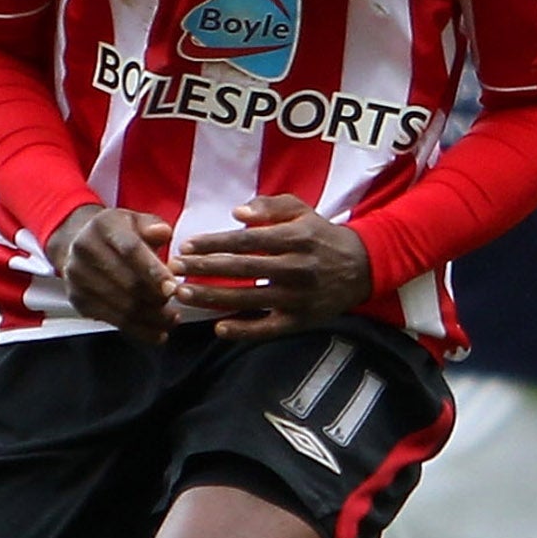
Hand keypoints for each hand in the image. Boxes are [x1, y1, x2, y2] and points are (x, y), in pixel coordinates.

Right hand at [50, 203, 177, 342]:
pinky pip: (113, 320)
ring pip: (122, 305)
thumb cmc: (118, 234)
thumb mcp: (136, 222)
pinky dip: (139, 330)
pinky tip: (158, 332)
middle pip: (127, 282)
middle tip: (176, 301)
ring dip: (152, 317)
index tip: (173, 288)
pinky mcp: (78, 299)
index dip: (153, 270)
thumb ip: (153, 226)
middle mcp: (85, 249)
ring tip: (172, 318)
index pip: (130, 250)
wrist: (80, 244)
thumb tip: (163, 232)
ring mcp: (78, 276)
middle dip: (156, 296)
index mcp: (103, 226)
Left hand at [169, 195, 373, 342]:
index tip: (187, 245)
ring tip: (184, 294)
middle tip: (175, 269)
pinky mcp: (300, 320)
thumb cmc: (321, 236)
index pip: (246, 241)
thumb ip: (270, 207)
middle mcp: (296, 268)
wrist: (362, 267)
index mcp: (295, 238)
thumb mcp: (302, 211)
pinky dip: (243, 330)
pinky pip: (267, 328)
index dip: (213, 243)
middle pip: (242, 269)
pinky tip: (218, 328)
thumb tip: (236, 213)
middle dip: (204, 269)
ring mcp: (298, 297)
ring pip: (248, 299)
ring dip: (212, 298)